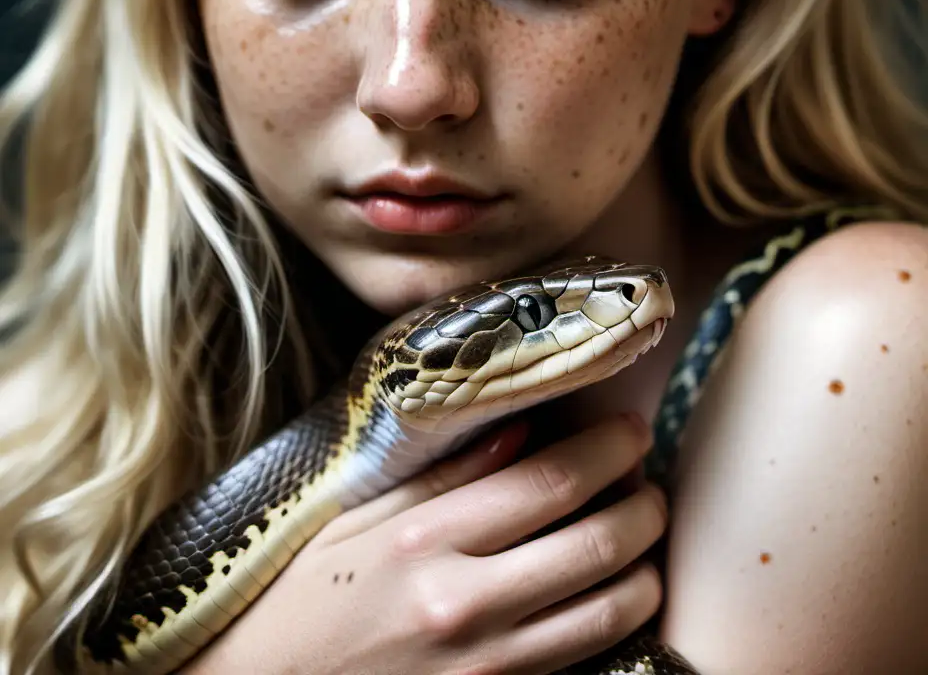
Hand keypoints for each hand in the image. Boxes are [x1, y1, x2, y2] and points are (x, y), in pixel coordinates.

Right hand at [181, 413, 665, 674]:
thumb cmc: (302, 597)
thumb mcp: (356, 520)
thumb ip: (443, 474)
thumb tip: (520, 428)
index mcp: (426, 540)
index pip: (548, 483)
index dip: (607, 450)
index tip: (631, 429)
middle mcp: (463, 602)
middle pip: (594, 544)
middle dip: (643, 506)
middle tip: (652, 482)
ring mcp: (484, 665)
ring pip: (607, 611)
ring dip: (646, 568)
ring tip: (646, 536)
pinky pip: (581, 662)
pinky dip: (616, 624)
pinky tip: (617, 595)